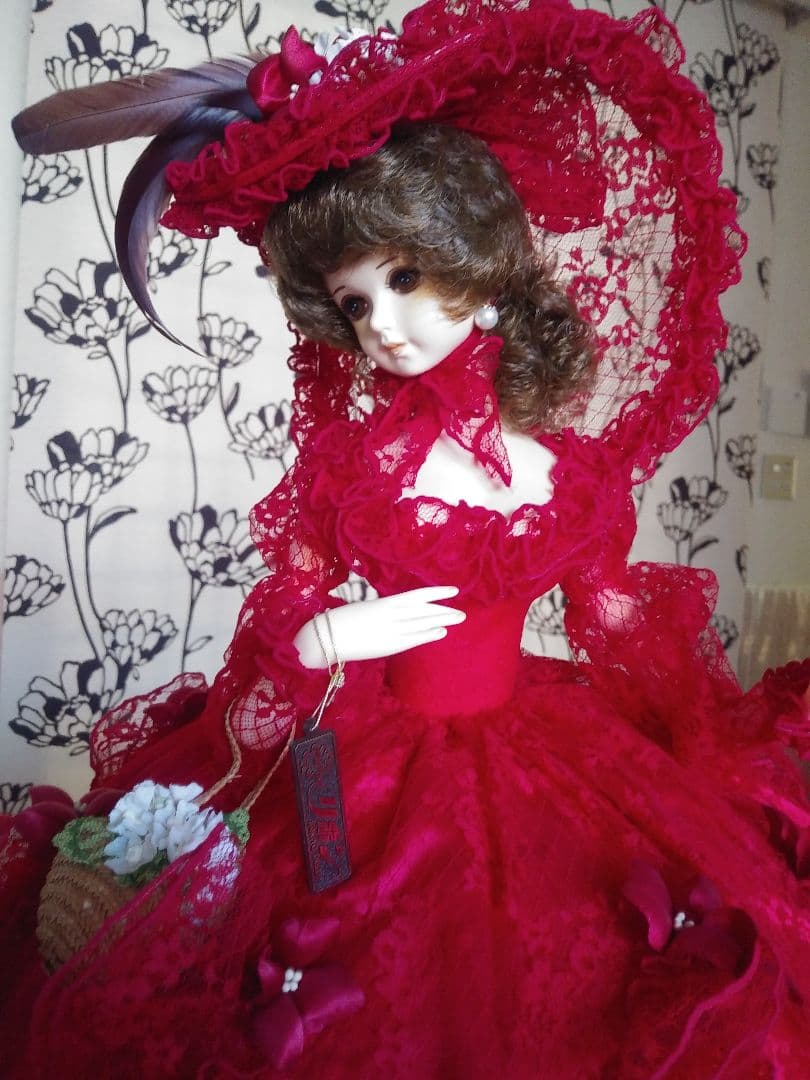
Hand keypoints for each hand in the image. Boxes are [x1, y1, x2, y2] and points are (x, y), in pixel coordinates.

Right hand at [294, 586, 465, 667]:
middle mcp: (392, 615)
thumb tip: (404, 609)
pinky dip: (429, 634)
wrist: (330, 637)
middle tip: (462, 612)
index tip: (453, 590)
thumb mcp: (367, 607)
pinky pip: (414, 639)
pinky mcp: (389, 646)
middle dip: (444, 610)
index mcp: (386, 602)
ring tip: (457, 619)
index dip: (437, 592)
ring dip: (442, 621)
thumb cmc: (345, 620)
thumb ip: (386, 608)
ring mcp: (392, 631)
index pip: (418, 595)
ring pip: (423, 624)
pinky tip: (441, 632)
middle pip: (425, 611)